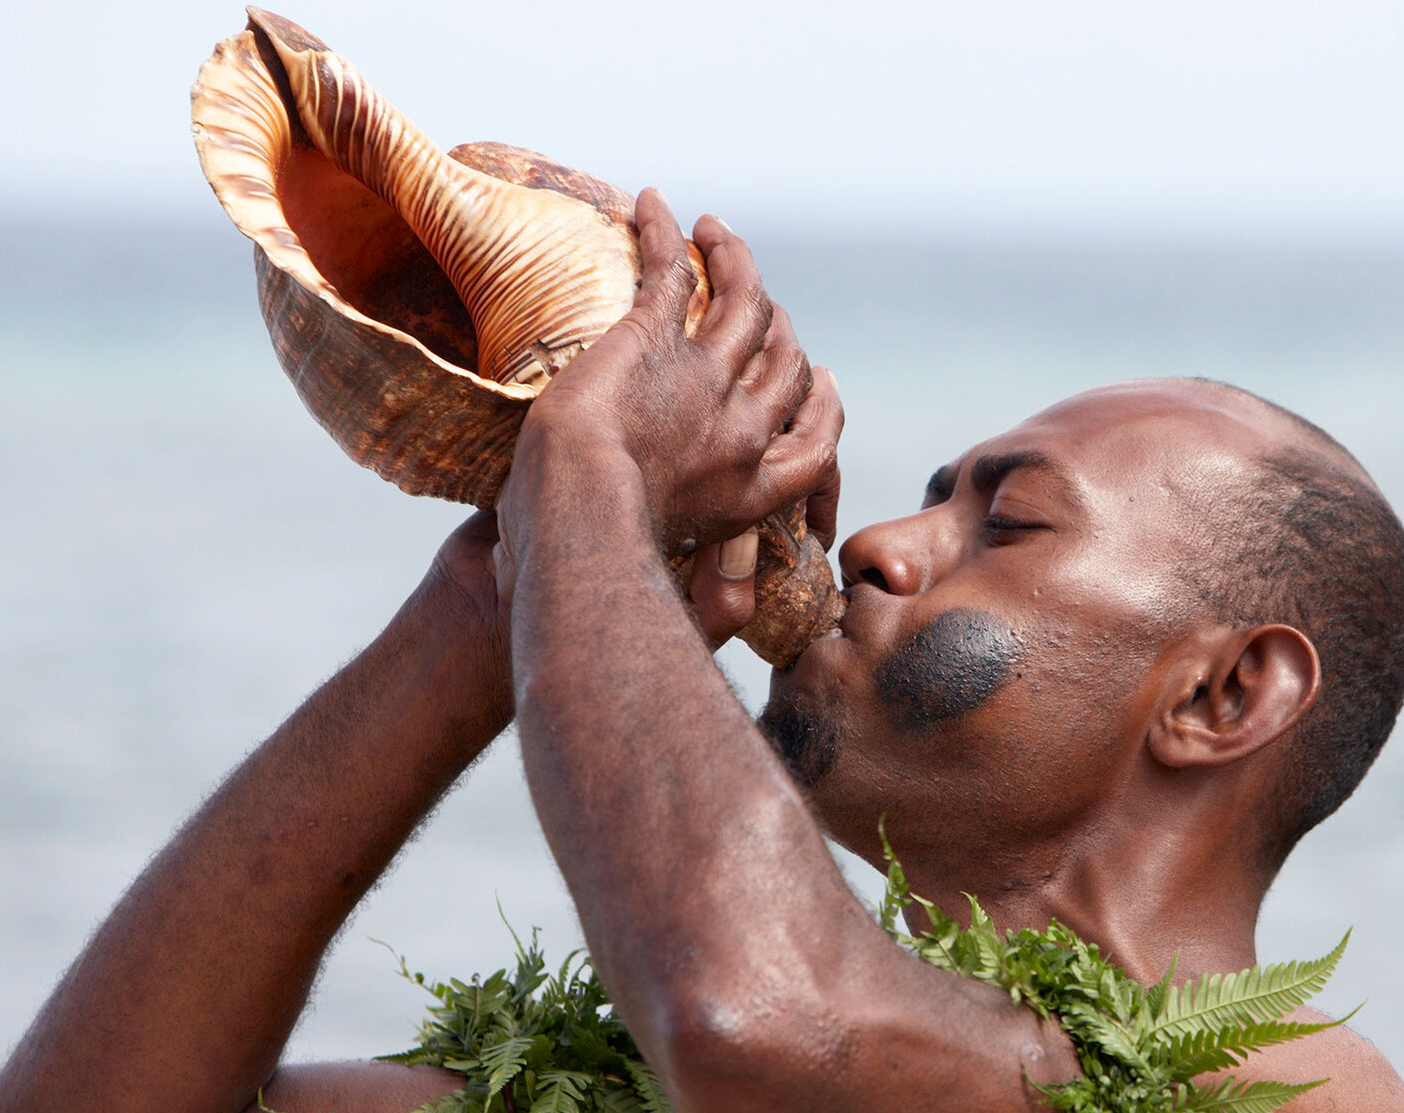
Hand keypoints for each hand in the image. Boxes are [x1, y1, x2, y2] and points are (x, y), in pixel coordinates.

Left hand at [498, 189, 838, 554]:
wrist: (581, 523)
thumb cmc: (606, 566)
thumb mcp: (674, 577)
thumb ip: (699, 588)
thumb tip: (709, 618)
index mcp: (756, 489)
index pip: (818, 436)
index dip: (821, 400)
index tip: (819, 376)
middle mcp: (744, 429)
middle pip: (786, 359)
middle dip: (778, 324)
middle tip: (753, 297)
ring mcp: (705, 379)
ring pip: (745, 300)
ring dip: (735, 259)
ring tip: (715, 232)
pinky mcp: (652, 340)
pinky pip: (674, 271)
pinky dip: (668, 233)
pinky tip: (655, 204)